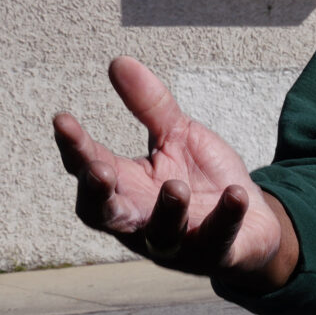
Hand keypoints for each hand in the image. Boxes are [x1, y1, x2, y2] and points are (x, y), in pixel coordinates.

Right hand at [52, 56, 299, 289]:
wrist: (252, 219)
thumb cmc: (200, 178)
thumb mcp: (176, 135)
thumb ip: (150, 105)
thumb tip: (118, 61)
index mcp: (126, 187)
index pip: (89, 168)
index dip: (75, 148)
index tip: (63, 119)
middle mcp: (141, 220)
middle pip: (105, 215)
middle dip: (97, 195)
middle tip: (99, 170)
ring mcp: (176, 241)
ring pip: (161, 235)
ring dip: (167, 211)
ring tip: (176, 186)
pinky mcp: (214, 253)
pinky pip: (217, 240)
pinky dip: (226, 217)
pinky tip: (236, 194)